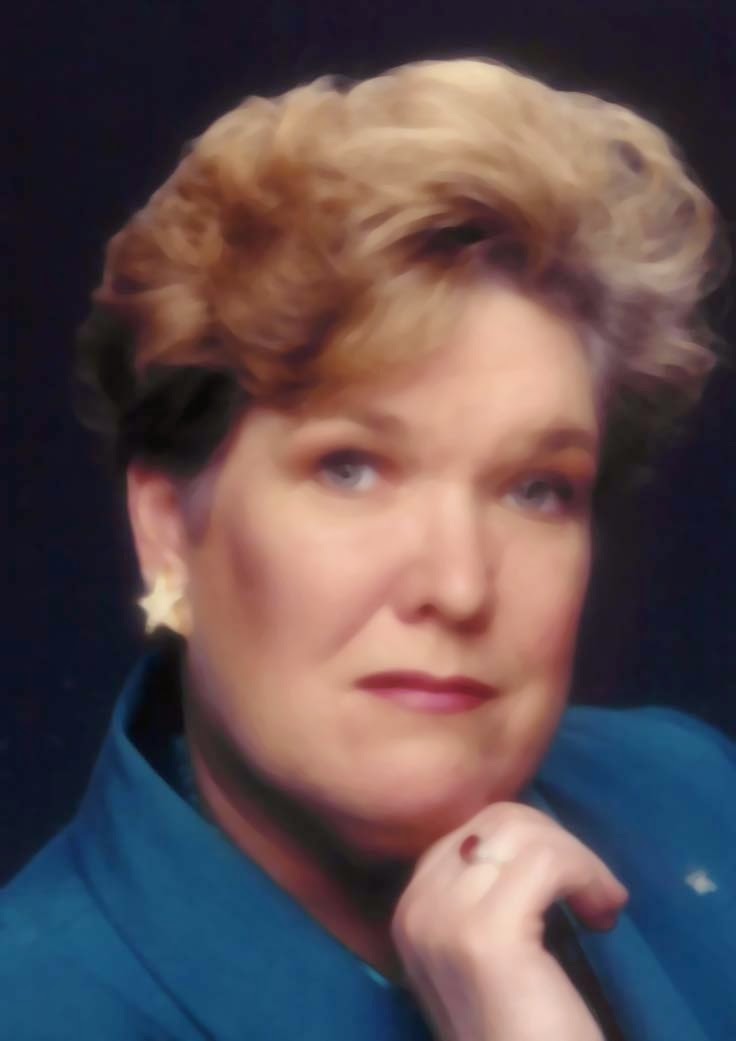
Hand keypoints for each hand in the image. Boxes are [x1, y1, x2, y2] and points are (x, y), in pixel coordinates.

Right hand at [391, 803, 627, 1040]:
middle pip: (497, 820)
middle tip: (593, 894)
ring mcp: (443, 920)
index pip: (474, 828)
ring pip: (524, 832)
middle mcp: (414, 908)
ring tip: (601, 906)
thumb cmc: (522, 1030)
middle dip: (558, 843)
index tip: (570, 884)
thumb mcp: (487, 951)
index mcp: (410, 909)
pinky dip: (588, 875)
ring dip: (580, 861)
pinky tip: (604, 913)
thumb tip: (526, 828)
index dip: (533, 843)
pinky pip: (547, 861)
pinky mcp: (484, 935)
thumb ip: (484, 893)